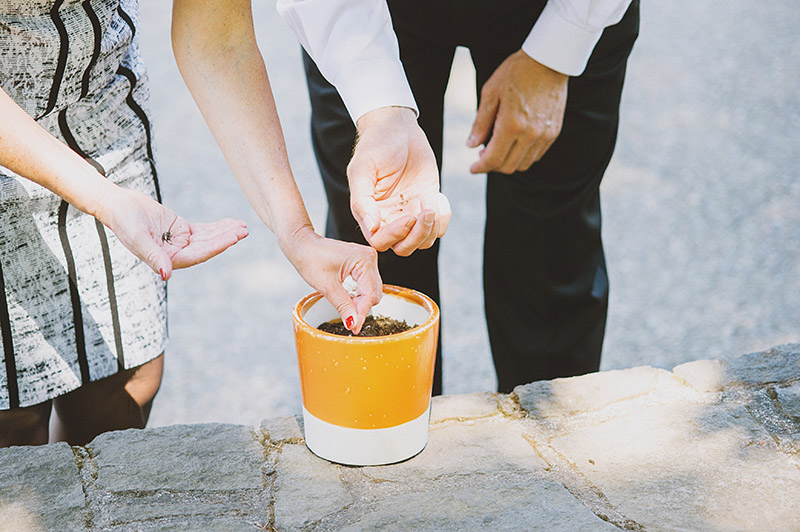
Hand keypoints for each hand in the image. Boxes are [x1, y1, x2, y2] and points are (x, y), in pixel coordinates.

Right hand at [96, 184, 247, 280]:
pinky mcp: (181, 230)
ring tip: (242, 225)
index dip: (217, 246)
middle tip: (244, 230)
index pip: (198, 254)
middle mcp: (175, 254)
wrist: (116, 205)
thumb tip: (167, 275)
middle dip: (226, 238)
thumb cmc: (123, 221)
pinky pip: (203, 230)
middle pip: (206, 247)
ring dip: (225, 232)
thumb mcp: (138, 238)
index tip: (233, 237)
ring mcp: (179, 242)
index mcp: (166, 260)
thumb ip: (153, 256)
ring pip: (207, 238)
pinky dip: (216, 227)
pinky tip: (231, 223)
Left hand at [286, 226, 381, 333]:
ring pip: (371, 290)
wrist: (302, 244)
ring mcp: (367, 259)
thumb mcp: (326, 286)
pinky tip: (348, 300)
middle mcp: (369, 257)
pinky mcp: (362, 263)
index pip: (369, 294)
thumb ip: (343, 305)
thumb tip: (354, 323)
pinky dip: (359, 295)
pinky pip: (366, 285)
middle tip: (348, 321)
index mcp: (363, 259)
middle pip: (374, 293)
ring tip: (346, 309)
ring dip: (360, 302)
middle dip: (361, 308)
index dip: (361, 313)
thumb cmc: (310, 258)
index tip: (354, 328)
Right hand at [348, 107, 450, 255]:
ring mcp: (410, 213)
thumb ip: (362, 201)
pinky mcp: (428, 204)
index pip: (380, 241)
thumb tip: (371, 227)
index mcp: (370, 214)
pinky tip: (439, 197)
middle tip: (425, 211)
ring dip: (432, 227)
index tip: (408, 216)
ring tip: (432, 201)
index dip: (395, 235)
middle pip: (404, 247)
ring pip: (424, 241)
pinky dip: (444, 217)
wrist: (397, 127)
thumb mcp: (362, 169)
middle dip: (418, 235)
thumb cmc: (375, 146)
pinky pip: (439, 226)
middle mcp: (390, 218)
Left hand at [467, 50, 568, 173]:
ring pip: (523, 164)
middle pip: (508, 166)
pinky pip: (536, 155)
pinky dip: (523, 156)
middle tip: (483, 156)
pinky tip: (514, 145)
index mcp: (511, 124)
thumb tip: (471, 145)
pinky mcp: (554, 132)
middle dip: (492, 166)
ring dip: (508, 163)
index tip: (473, 168)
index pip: (493, 159)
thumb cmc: (516, 72)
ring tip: (498, 149)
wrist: (549, 60)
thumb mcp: (490, 93)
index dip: (480, 168)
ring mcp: (544, 134)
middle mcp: (530, 134)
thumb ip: (481, 123)